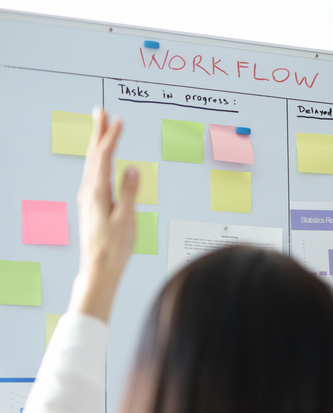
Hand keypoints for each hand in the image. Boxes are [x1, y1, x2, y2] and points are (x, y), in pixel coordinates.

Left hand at [68, 109, 137, 322]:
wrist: (99, 267)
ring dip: (97, 145)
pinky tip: (101, 162)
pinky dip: (98, 161)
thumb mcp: (127, 218)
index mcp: (97, 192)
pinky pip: (94, 175)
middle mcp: (89, 191)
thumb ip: (129, 192)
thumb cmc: (114, 247)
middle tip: (100, 112)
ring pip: (92, 164)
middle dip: (98, 132)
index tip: (119, 120)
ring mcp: (88, 198)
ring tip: (102, 130)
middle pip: (93, 155)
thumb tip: (132, 169)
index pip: (103, 157)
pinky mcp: (91, 204)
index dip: (111, 137)